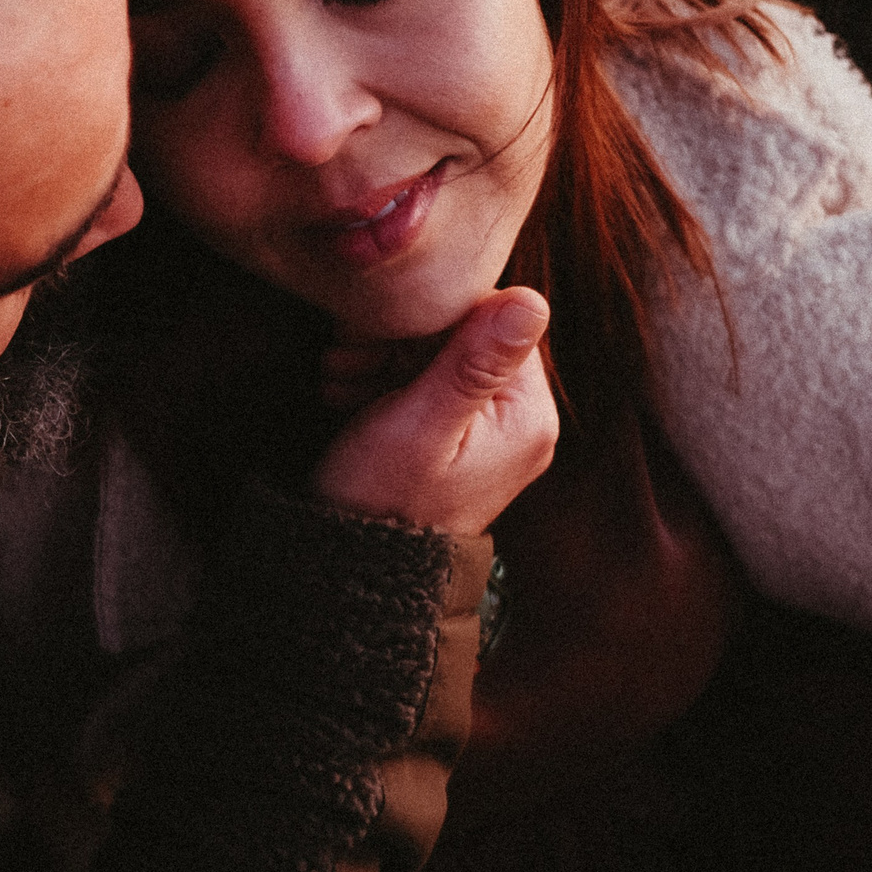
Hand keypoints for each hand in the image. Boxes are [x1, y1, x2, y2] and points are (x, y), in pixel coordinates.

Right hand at [311, 287, 558, 535]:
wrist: (354, 570)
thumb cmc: (383, 499)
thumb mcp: (423, 423)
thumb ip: (475, 362)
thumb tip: (532, 300)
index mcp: (529, 417)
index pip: (493, 321)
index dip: (431, 315)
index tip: (374, 332)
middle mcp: (523, 425)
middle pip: (466, 340)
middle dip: (399, 341)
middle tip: (345, 358)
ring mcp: (492, 436)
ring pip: (439, 360)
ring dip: (383, 358)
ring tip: (339, 379)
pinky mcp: (460, 444)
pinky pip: (428, 389)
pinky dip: (385, 383)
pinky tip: (346, 394)